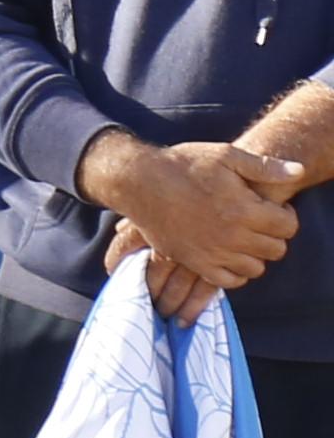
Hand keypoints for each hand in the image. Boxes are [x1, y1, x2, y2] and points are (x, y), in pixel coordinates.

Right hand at [86, 128, 297, 300]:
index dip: (286, 215)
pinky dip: (235, 273)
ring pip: (255, 268)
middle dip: (273, 235)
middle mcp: (232, 236)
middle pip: (275, 249)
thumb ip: (264, 166)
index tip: (272, 207)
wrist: (138, 182)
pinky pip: (228, 281)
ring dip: (255, 255)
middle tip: (258, 222)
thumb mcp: (224, 155)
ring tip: (243, 237)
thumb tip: (298, 171)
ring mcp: (212, 252)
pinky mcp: (194, 262)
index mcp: (244, 210)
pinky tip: (230, 256)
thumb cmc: (182, 165)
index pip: (288, 226)